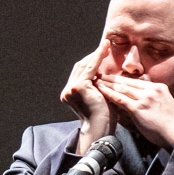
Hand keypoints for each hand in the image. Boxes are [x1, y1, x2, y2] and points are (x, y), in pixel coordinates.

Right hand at [61, 39, 113, 153]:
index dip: (90, 63)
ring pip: (84, 66)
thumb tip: (102, 74)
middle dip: (93, 57)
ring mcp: (71, 89)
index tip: (102, 53)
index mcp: (70, 95)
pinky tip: (105, 50)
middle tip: (105, 46)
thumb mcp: (98, 98)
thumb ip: (96, 86)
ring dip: (96, 55)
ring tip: (106, 45)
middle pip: (79, 68)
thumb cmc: (104, 118)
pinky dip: (98, 58)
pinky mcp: (78, 87)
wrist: (101, 129)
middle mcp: (67, 91)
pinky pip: (90, 69)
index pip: (80, 74)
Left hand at [97, 74, 173, 149]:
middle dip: (112, 78)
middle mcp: (151, 90)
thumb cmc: (170, 124)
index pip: (136, 81)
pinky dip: (109, 94)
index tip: (113, 77)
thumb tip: (140, 99)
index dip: (123, 79)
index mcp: (159, 87)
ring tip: (96, 81)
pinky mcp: (138, 108)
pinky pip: (120, 99)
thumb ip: (153, 99)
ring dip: (108, 84)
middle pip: (128, 82)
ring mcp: (144, 98)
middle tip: (100, 74)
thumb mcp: (164, 104)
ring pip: (122, 88)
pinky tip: (101, 91)